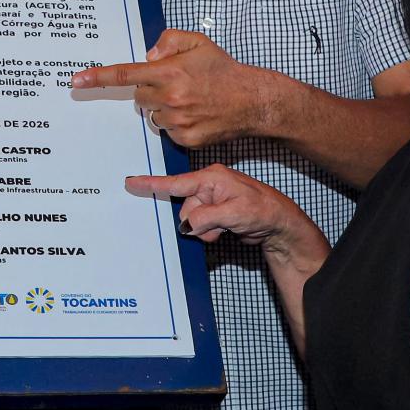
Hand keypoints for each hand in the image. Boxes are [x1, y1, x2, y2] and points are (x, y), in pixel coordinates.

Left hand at [70, 29, 273, 147]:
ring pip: (151, 115)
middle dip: (149, 90)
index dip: (98, 77)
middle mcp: (170, 97)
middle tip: (174, 84)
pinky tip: (196, 114)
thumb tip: (147, 56)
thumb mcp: (197, 43)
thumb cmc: (223, 70)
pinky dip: (175, 123)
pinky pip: (166, 130)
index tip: (76, 80)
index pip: (125, 74)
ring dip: (162, 107)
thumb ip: (168, 41)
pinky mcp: (185, 139)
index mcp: (170, 72)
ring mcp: (177, 120)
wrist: (252, 100)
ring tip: (190, 100)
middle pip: (138, 97)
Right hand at [125, 165, 328, 272]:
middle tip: (220, 225)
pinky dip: (208, 232)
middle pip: (184, 208)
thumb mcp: (235, 214)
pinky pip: (199, 226)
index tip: (130, 181)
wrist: (279, 224)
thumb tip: (188, 224)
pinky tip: (224, 230)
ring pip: (191, 220)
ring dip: (205, 230)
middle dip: (198, 222)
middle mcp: (208, 185)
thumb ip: (207, 217)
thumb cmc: (264, 210)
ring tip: (225, 228)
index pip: (175, 182)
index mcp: (211, 177)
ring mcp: (211, 199)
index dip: (151, 184)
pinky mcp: (214, 212)